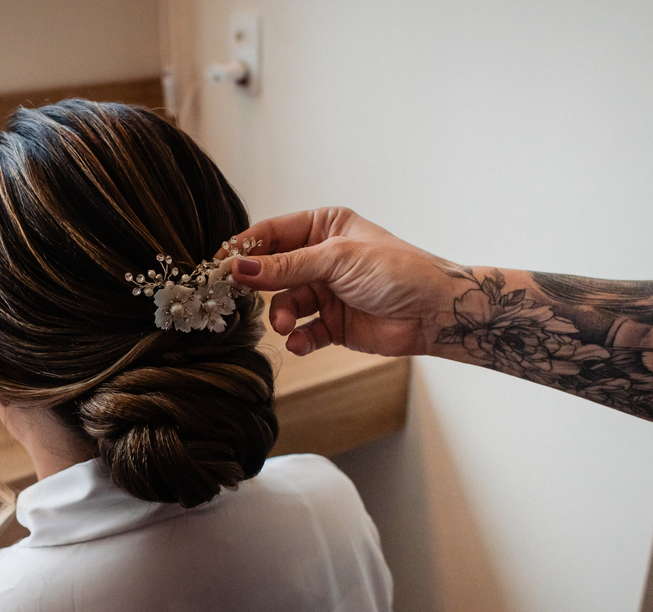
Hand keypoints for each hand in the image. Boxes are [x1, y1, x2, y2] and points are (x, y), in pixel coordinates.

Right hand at [224, 207, 459, 356]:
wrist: (434, 312)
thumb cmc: (396, 271)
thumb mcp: (336, 259)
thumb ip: (285, 267)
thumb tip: (239, 268)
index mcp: (324, 227)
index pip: (272, 234)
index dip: (244, 249)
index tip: (219, 266)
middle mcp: (322, 258)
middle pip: (273, 271)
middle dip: (259, 287)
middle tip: (238, 298)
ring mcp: (326, 292)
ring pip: (284, 304)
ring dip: (281, 316)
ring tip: (286, 324)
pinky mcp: (333, 324)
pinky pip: (303, 332)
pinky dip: (299, 339)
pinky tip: (301, 342)